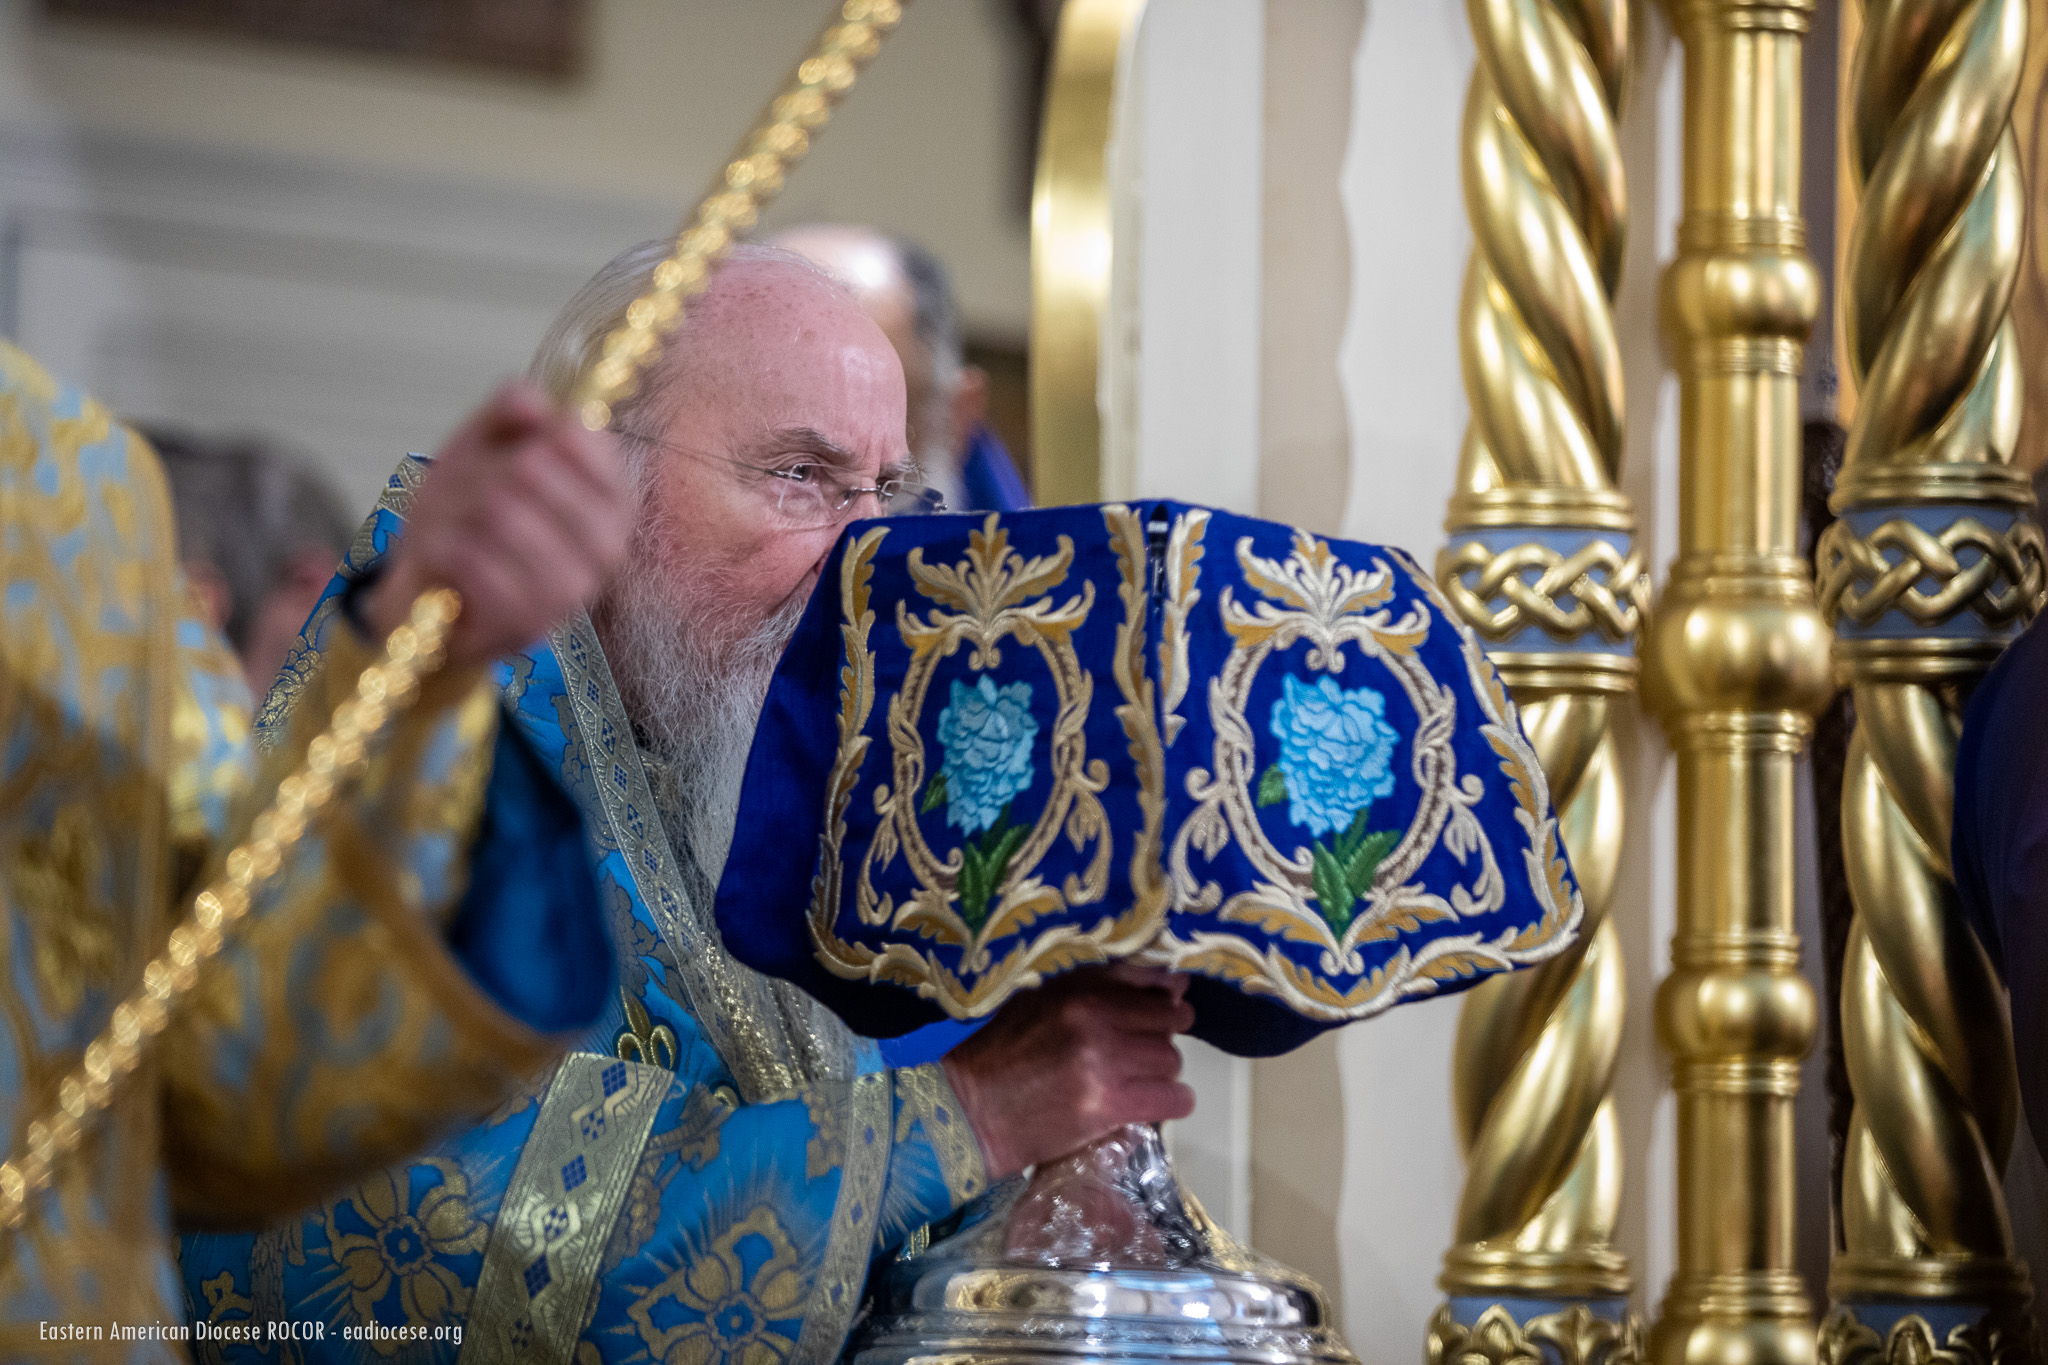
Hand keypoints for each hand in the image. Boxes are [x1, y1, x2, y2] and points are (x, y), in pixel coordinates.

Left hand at [363, 381, 631, 669]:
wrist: (433, 592)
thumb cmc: (467, 517)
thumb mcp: (485, 446)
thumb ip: (512, 410)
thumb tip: (532, 402)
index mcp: (615, 498)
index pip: (577, 434)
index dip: (527, 432)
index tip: (511, 454)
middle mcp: (609, 545)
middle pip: (529, 467)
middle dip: (479, 474)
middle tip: (467, 499)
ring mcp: (574, 588)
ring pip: (500, 513)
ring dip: (457, 515)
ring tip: (455, 530)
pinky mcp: (530, 621)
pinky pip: (474, 560)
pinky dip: (444, 552)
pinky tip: (447, 560)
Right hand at [940, 964, 1196, 1181]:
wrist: (969, 1113)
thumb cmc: (1000, 1056)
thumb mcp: (1038, 1001)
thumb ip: (1094, 988)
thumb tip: (1166, 986)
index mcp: (1077, 988)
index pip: (1149, 980)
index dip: (1164, 996)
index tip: (1167, 1007)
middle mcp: (1095, 1017)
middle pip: (1169, 1021)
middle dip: (1161, 1037)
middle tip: (1142, 1054)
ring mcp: (1105, 1061)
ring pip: (1171, 1060)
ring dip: (1161, 1072)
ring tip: (1136, 1083)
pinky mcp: (1109, 1105)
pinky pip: (1173, 1099)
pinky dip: (1171, 1102)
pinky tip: (1150, 1105)